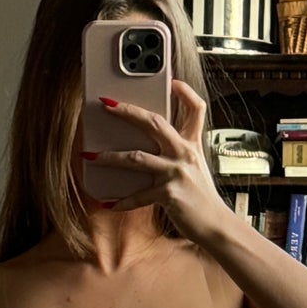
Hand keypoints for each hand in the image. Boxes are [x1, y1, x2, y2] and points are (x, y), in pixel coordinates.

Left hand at [89, 78, 233, 246]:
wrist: (215, 225)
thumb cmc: (201, 198)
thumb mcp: (196, 169)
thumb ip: (179, 154)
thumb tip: (150, 148)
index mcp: (192, 145)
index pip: (196, 109)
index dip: (186, 92)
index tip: (173, 82)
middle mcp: (184, 154)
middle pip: (154, 123)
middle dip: (127, 111)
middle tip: (106, 104)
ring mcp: (176, 173)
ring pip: (136, 157)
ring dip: (110, 157)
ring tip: (91, 156)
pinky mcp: (168, 194)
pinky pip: (138, 196)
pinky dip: (121, 201)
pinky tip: (108, 203)